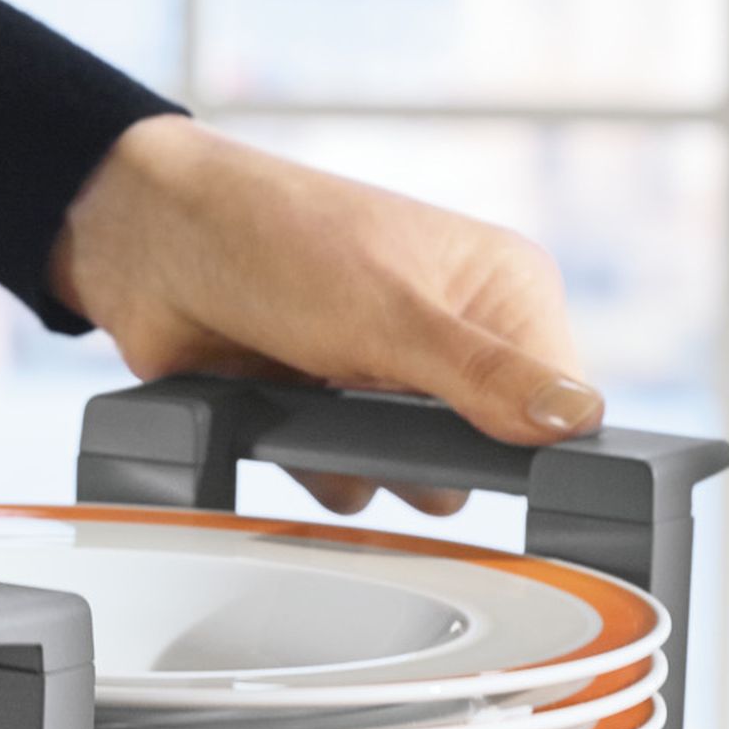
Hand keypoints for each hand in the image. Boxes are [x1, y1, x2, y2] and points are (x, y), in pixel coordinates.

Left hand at [50, 115, 604, 515]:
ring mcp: (393, 382)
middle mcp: (459, 338)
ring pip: (420, 485)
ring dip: (368, 466)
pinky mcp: (333, 418)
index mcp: (503, 290)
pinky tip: (282, 414)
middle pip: (491, 459)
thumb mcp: (393, 310)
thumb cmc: (276, 240)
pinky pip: (353, 488)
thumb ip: (485, 375)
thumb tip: (577, 422)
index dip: (527, 438)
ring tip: (322, 396)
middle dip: (433, 454)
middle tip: (375, 401)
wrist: (151, 248)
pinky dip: (315, 469)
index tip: (478, 446)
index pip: (563, 402)